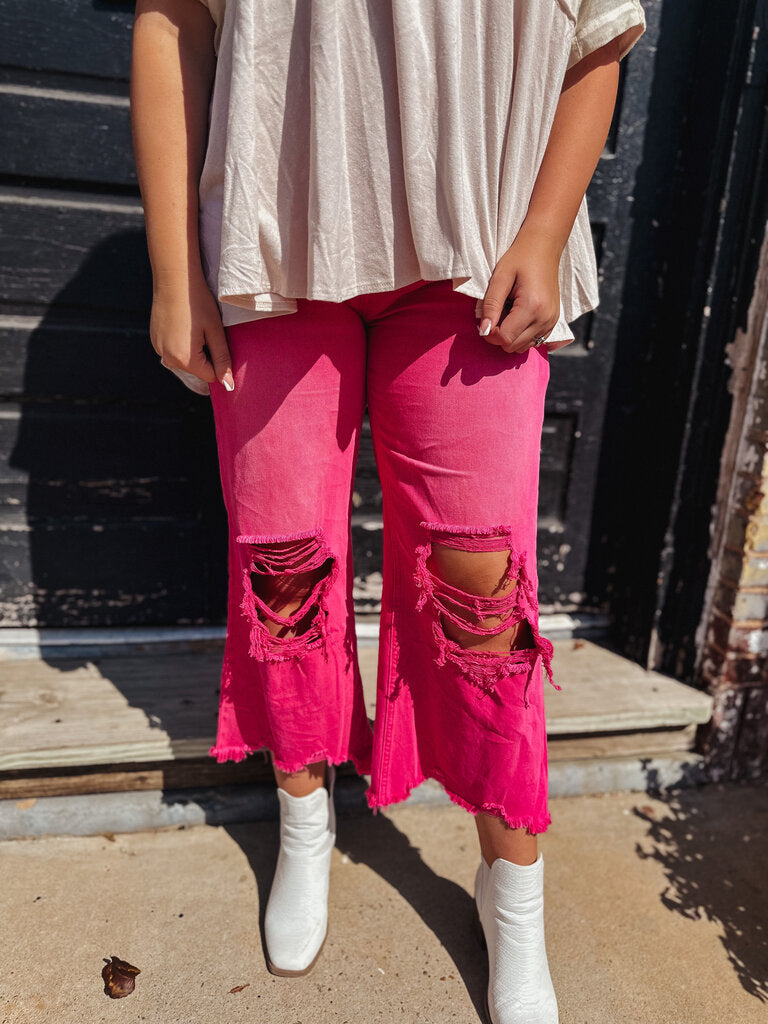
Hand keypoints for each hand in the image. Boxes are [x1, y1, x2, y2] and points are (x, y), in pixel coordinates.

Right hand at [150, 267, 233, 393]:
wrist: (174, 279)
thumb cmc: (198, 303)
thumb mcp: (215, 331)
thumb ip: (222, 360)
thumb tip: (228, 386)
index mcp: (184, 358)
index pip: (210, 376)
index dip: (220, 362)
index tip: (219, 341)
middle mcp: (167, 358)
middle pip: (197, 370)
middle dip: (206, 355)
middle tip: (207, 330)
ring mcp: (158, 348)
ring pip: (185, 360)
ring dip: (194, 349)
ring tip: (195, 326)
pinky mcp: (154, 339)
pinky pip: (173, 350)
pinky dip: (182, 343)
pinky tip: (185, 324)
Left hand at [478, 227, 561, 353]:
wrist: (544, 247)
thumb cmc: (520, 258)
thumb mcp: (500, 277)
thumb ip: (491, 305)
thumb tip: (484, 330)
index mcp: (532, 307)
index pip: (505, 338)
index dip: (489, 333)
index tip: (485, 319)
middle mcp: (545, 319)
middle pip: (513, 346)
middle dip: (499, 334)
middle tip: (497, 312)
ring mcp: (551, 322)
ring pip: (522, 347)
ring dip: (510, 335)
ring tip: (509, 312)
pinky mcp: (553, 322)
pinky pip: (533, 341)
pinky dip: (521, 334)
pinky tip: (518, 316)